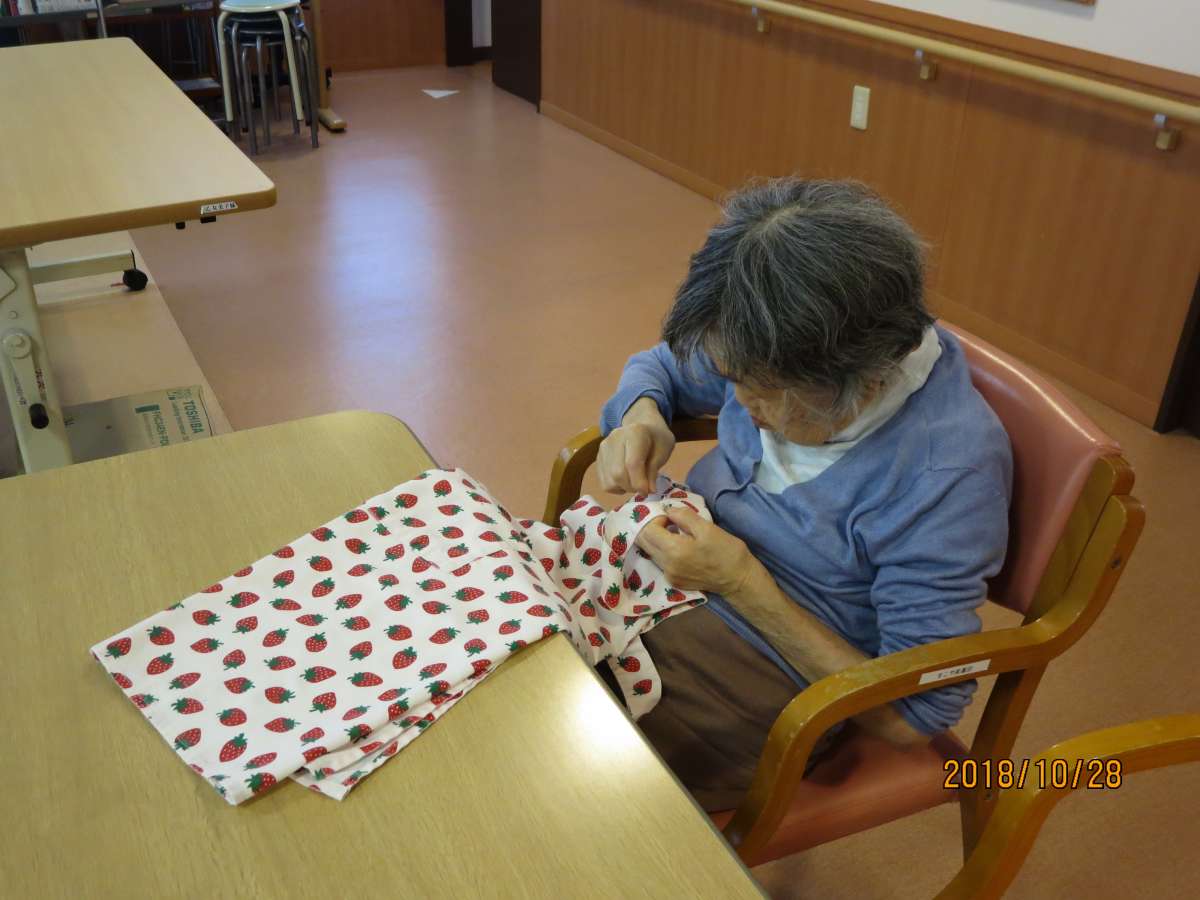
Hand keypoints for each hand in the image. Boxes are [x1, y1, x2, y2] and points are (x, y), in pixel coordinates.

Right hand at [597, 399, 675, 494]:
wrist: (642, 427)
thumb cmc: (656, 440)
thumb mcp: (663, 451)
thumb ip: (654, 469)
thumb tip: (648, 490)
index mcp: (635, 433)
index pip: (632, 463)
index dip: (640, 482)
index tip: (648, 491)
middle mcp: (614, 439)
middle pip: (618, 473)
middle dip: (632, 487)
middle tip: (644, 487)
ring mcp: (603, 449)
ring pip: (610, 481)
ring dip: (625, 488)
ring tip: (635, 480)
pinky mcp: (598, 459)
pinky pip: (605, 483)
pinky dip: (617, 487)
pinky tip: (626, 479)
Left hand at [634, 506, 753, 595]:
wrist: (738, 579)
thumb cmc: (726, 551)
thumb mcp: (707, 527)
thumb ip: (684, 516)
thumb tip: (668, 510)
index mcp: (673, 551)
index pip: (648, 530)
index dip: (655, 518)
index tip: (671, 517)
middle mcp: (666, 566)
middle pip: (643, 542)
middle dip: (651, 528)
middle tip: (668, 522)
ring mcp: (669, 576)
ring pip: (650, 552)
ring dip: (656, 540)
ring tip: (674, 534)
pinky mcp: (674, 582)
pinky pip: (660, 562)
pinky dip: (663, 551)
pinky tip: (679, 548)